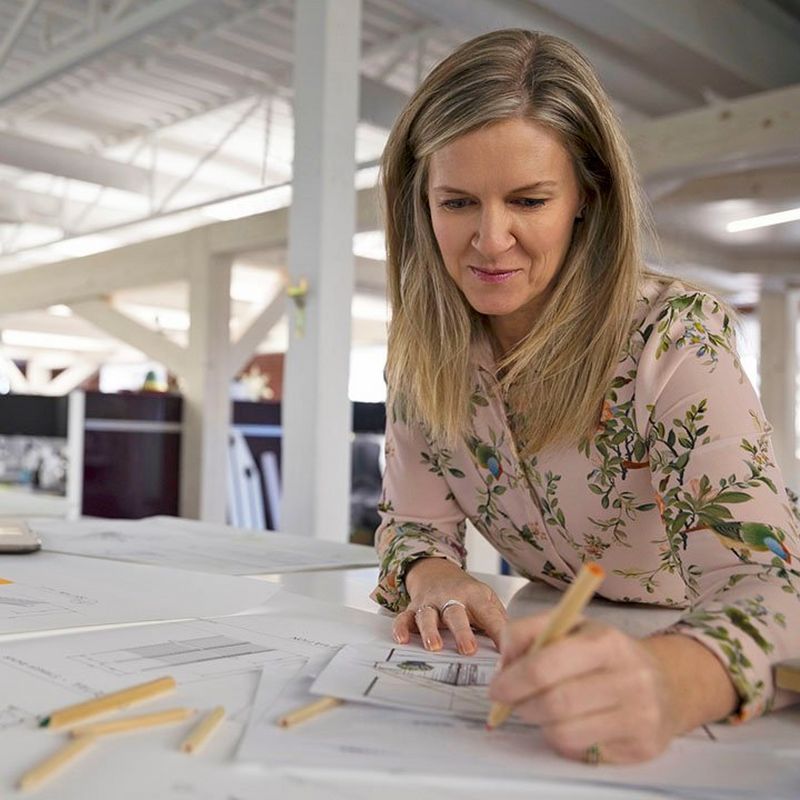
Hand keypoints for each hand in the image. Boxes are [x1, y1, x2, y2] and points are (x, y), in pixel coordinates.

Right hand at [392, 558, 507, 654]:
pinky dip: (401, 628)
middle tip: (468, 649)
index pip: (488, 614)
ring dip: (430, 631)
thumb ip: (498, 621)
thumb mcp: (486, 600)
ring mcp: (430, 603)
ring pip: (428, 615)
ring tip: (434, 647)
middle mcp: (450, 598)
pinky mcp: (413, 609)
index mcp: (474, 597)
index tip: (506, 651)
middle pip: (456, 613)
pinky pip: (404, 617)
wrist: (436, 572)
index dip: (498, 631)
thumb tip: (514, 647)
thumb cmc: (465, 593)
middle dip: (461, 631)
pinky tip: (402, 640)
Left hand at [489, 614, 680, 762]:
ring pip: (564, 733)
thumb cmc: (604, 653)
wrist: (667, 683)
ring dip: (540, 724)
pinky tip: (571, 723)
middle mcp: (629, 678)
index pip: (546, 665)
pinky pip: (582, 752)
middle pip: (554, 704)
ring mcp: (639, 717)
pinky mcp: (642, 749)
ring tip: (542, 710)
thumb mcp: (570, 626)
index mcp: (606, 641)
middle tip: (511, 702)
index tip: (496, 688)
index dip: (513, 680)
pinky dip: (564, 740)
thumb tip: (503, 665)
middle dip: (521, 705)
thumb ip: (528, 633)